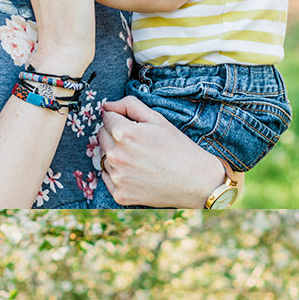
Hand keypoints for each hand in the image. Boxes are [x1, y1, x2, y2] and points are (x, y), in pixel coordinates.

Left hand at [99, 95, 227, 206]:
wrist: (196, 182)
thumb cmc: (179, 148)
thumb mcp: (157, 119)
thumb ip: (129, 105)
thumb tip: (107, 106)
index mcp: (123, 133)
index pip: (107, 118)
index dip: (122, 120)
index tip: (136, 128)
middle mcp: (116, 156)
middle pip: (102, 137)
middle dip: (116, 136)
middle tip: (139, 144)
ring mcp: (117, 177)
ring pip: (103, 157)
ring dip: (116, 155)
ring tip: (139, 160)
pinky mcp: (120, 194)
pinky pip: (108, 178)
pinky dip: (118, 174)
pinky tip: (136, 173)